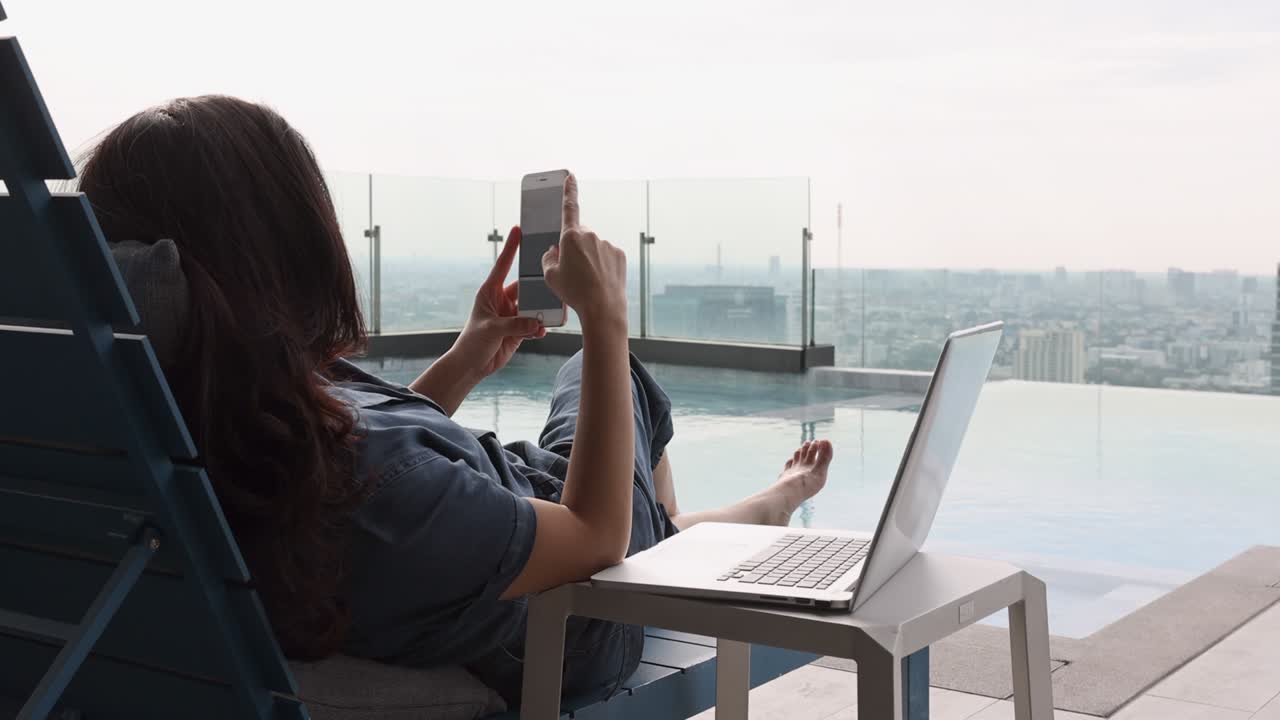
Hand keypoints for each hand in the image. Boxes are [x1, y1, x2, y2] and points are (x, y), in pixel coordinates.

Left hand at [455, 227, 545, 378]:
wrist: (472, 365)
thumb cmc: (472, 343)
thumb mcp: (492, 330)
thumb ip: (515, 325)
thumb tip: (536, 323)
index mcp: (490, 292)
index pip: (503, 265)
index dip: (511, 247)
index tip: (518, 229)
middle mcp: (502, 300)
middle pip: (524, 286)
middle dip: (536, 285)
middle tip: (551, 279)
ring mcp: (511, 315)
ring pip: (532, 306)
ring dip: (540, 310)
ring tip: (549, 313)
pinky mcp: (518, 330)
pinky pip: (533, 324)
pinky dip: (539, 327)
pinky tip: (542, 331)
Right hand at [541, 173, 626, 329]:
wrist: (602, 307)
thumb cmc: (575, 293)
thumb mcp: (550, 277)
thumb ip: (548, 259)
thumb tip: (554, 252)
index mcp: (570, 236)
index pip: (569, 207)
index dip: (568, 190)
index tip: (571, 176)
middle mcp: (590, 235)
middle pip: (579, 236)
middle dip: (574, 247)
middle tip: (572, 269)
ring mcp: (607, 244)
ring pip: (593, 247)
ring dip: (589, 258)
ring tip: (587, 280)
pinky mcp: (619, 254)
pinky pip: (607, 255)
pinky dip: (602, 264)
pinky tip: (599, 279)